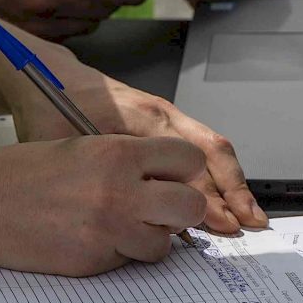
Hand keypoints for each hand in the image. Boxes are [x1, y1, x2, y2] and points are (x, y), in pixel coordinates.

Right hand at [0, 136, 207, 275]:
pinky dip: (122, 254)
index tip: (173, 177)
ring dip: (152, 237)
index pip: (188, 160)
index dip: (184, 171)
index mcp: (119, 152)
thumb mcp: (85, 148)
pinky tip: (94, 239)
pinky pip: (131, 261)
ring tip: (123, 226)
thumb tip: (169, 178)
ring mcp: (109, 229)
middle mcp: (120, 190)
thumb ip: (129, 161)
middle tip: (161, 209)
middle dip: (181, 210)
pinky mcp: (95, 260)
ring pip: (166, 243)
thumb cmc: (28, 173)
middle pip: (191, 206)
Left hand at [10, 54, 267, 234]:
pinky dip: (218, 174)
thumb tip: (137, 215)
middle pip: (212, 151)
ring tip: (248, 215)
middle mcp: (162, 113)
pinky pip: (201, 147)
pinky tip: (223, 199)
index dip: (207, 194)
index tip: (221, 223)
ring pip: (213, 148)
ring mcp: (167, 117)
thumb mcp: (70, 144)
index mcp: (141, 115)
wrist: (52, 79)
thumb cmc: (55, 108)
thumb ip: (104, 174)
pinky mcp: (164, 124)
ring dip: (232, 183)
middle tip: (250, 223)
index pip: (188, 158)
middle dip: (235, 189)